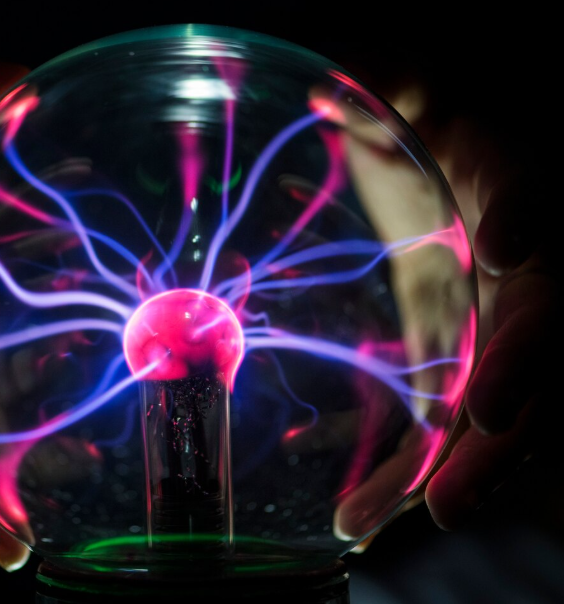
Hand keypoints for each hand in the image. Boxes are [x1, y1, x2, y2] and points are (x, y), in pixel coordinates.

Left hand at [327, 63, 557, 541]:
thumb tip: (340, 81)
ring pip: (498, 399)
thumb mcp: (399, 89)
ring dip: (456, 468)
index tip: (512, 240)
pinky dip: (409, 464)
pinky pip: (445, 413)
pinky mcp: (453, 345)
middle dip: (509, 410)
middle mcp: (519, 263)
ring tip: (393, 518)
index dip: (537, 210)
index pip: (549, 199)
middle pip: (541, 341)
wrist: (422, 153)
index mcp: (514, 182)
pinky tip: (363, 509)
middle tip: (455, 487)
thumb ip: (386, 83)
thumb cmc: (412, 116)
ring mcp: (490, 315)